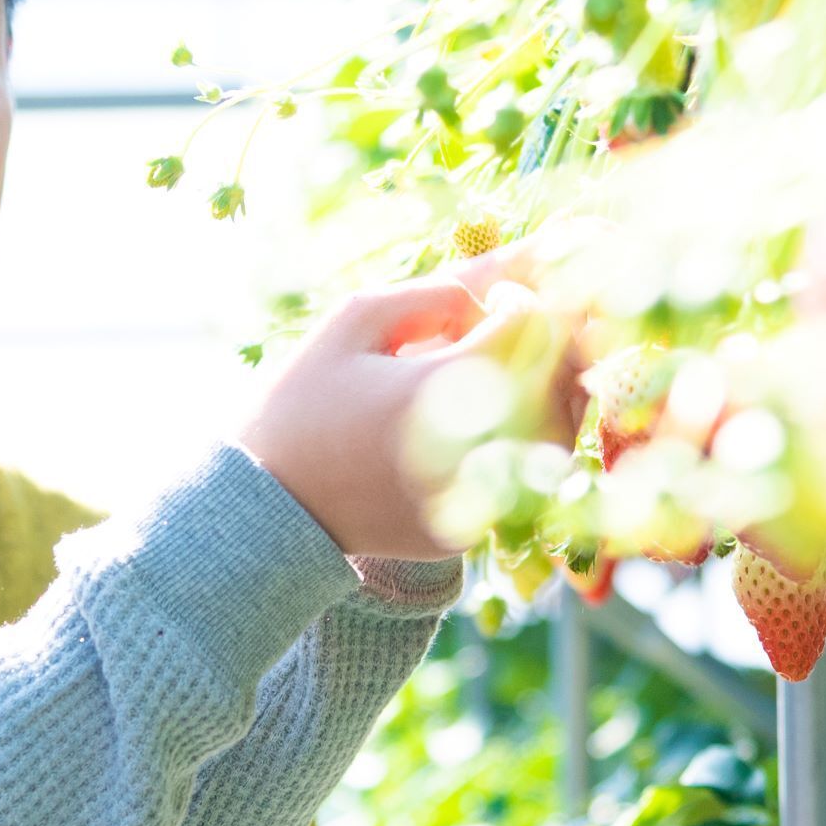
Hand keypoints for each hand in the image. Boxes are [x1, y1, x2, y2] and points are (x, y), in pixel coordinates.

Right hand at [239, 276, 575, 560]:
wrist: (267, 507)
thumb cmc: (301, 403)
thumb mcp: (352, 323)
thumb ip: (431, 293)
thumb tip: (491, 296)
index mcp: (443, 388)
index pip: (532, 326)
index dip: (520, 298)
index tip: (494, 297)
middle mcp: (472, 448)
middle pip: (556, 379)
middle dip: (543, 343)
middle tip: (511, 328)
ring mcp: (475, 498)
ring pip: (558, 435)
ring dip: (547, 395)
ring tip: (507, 374)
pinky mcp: (470, 532)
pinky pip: (523, 480)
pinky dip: (520, 443)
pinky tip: (485, 424)